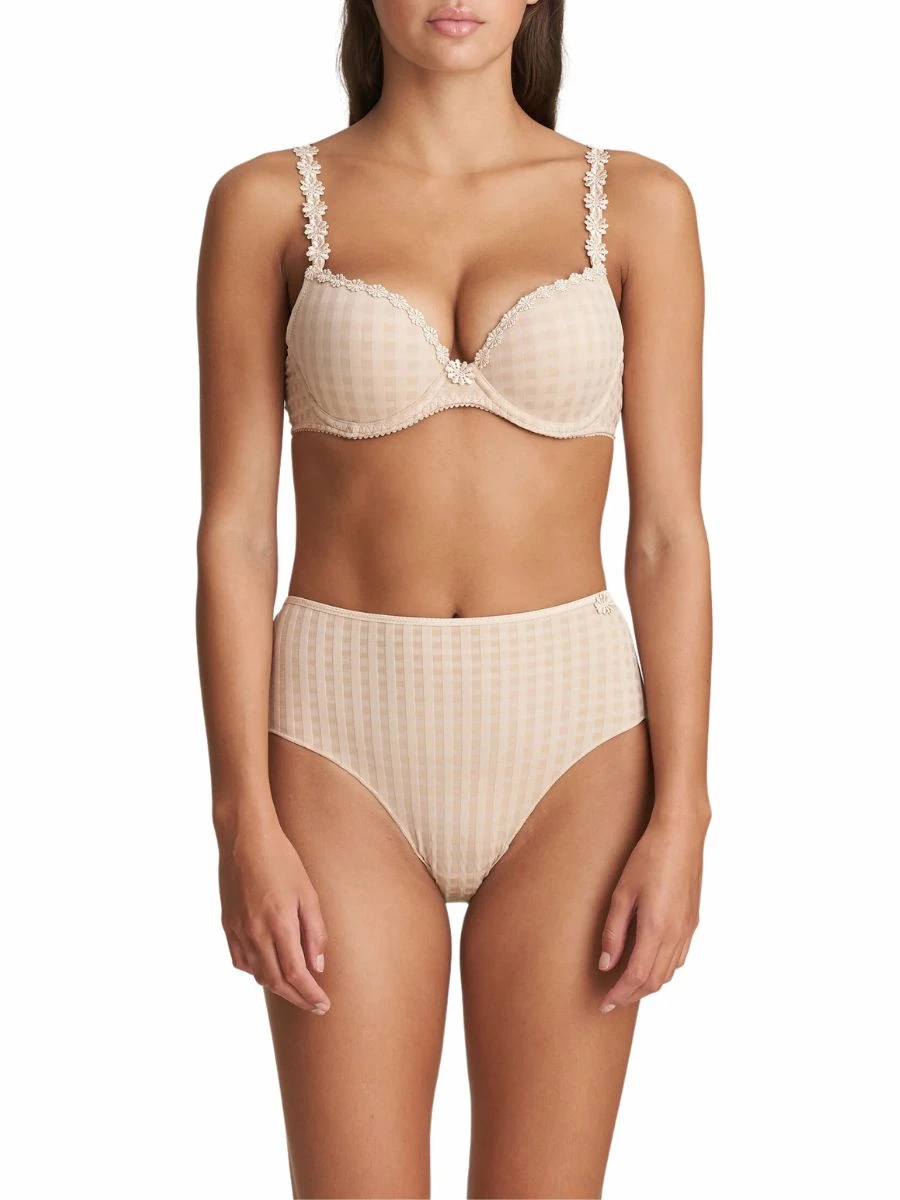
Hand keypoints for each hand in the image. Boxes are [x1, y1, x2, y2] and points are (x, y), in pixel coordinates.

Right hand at [218, 813, 330, 1014]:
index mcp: (279, 924)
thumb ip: (315, 931)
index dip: (310, 995)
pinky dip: (256, 971)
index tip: (323, 1005)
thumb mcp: (308, 892)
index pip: (296, 974)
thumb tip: (317, 966)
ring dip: (278, 987)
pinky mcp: (227, 925)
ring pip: (258, 974)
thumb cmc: (282, 860)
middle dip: (298, 997)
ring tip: (296, 989)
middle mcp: (256, 933)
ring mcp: (238, 931)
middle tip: (314, 1004)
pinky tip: (268, 969)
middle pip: (277, 982)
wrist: (245, 839)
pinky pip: (241, 961)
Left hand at [597, 804, 708, 1011]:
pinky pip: (679, 958)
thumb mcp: (622, 893)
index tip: (603, 1003)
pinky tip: (649, 963)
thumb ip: (613, 931)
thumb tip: (606, 964)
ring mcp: (688, 929)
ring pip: (669, 972)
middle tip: (611, 999)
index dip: (620, 994)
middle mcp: (676, 934)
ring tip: (626, 986)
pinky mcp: (692, 921)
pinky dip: (662, 969)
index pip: (637, 977)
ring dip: (647, 985)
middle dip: (631, 995)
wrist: (681, 835)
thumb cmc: (649, 857)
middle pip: (654, 981)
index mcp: (656, 928)